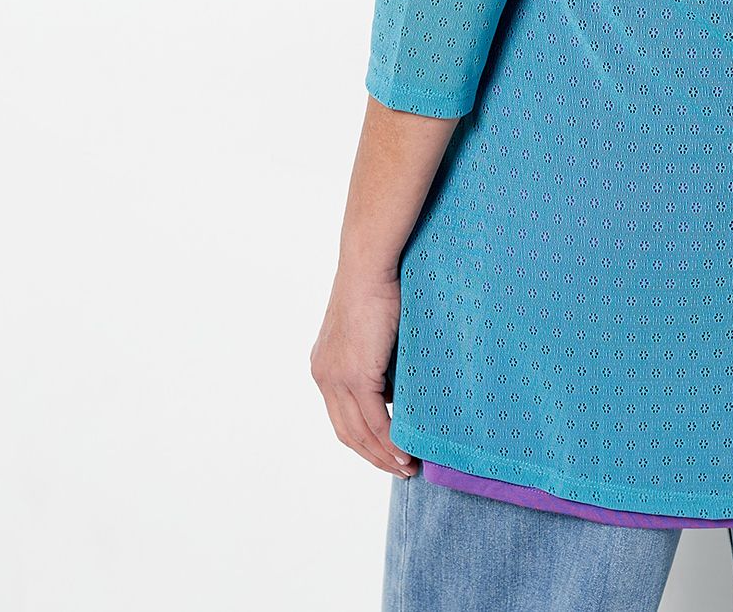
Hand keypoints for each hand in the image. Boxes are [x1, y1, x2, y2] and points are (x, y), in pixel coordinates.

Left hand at [311, 268, 416, 476]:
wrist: (370, 264)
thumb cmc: (379, 287)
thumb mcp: (372, 333)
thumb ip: (378, 363)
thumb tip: (396, 391)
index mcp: (325, 367)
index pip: (342, 416)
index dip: (364, 441)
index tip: (387, 453)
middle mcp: (325, 376)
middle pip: (347, 432)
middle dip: (374, 456)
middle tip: (401, 468)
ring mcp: (337, 377)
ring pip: (359, 431)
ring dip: (383, 454)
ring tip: (407, 466)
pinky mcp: (355, 374)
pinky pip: (374, 419)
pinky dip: (389, 439)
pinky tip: (405, 449)